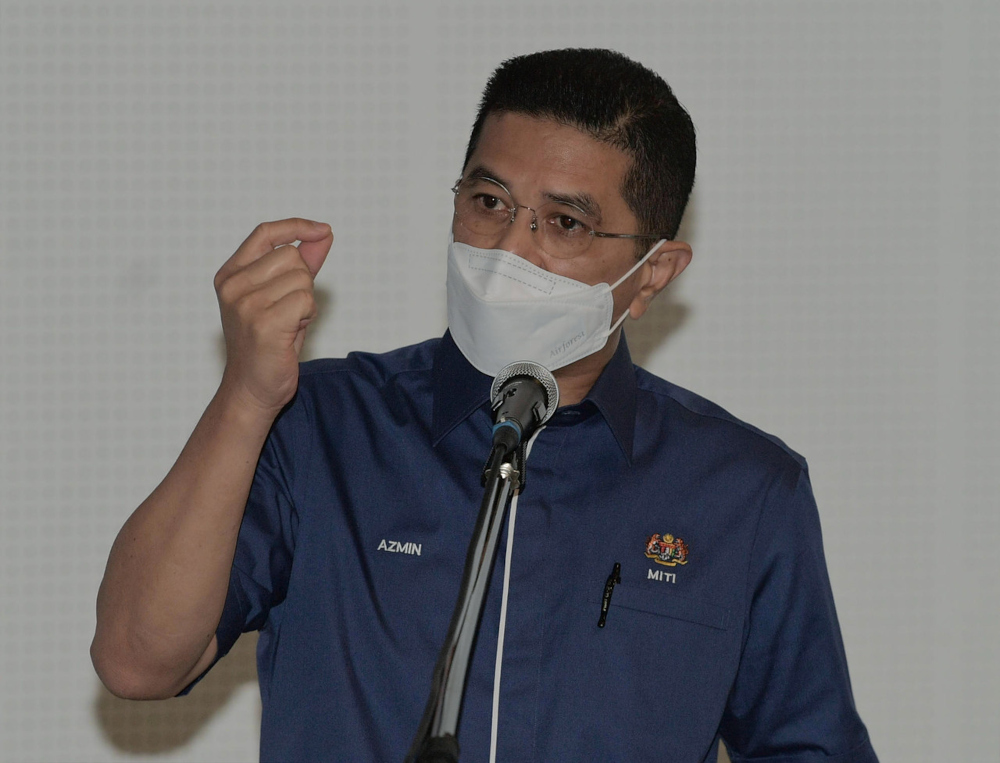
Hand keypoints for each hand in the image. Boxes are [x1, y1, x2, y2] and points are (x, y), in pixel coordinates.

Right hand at [214, 218, 333, 415]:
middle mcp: (233, 286)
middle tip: (290, 311)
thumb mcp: (282, 296)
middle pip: (291, 255)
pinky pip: (306, 300)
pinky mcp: (263, 323)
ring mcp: (246, 304)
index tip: (323, 230)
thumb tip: (323, 234)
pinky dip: (308, 315)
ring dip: (307, 302)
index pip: (265, 233)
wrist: (251, 390)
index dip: (297, 227)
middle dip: (304, 281)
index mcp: (230, 275)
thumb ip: (301, 264)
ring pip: (302, 278)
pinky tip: (292, 333)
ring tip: (289, 324)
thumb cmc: (267, 345)